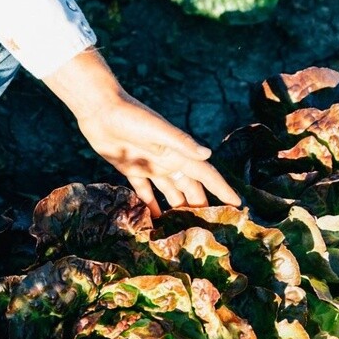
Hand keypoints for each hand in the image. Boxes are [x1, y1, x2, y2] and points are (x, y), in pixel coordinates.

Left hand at [76, 91, 240, 216]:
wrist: (101, 110)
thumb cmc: (132, 116)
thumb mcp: (158, 130)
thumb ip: (181, 142)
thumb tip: (208, 154)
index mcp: (178, 153)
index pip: (206, 175)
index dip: (222, 189)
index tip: (237, 204)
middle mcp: (168, 161)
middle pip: (191, 188)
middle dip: (201, 205)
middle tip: (211, 227)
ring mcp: (151, 165)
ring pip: (171, 192)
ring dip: (179, 207)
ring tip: (186, 228)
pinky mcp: (132, 169)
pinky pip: (145, 191)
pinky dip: (151, 204)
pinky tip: (157, 219)